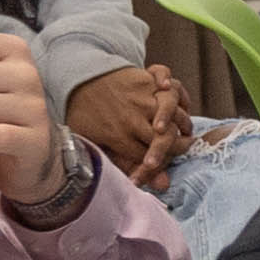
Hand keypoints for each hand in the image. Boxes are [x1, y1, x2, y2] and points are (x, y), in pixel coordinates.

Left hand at [66, 62, 191, 190]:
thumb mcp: (94, 142)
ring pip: (174, 114)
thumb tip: (152, 183)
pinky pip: (171, 89)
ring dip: (184, 124)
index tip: (163, 167)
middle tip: (183, 148)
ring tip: (186, 131)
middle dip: (177, 149)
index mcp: (118, 136)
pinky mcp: (146, 80)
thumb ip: (122, 164)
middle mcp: (134, 117)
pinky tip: (181, 102)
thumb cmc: (82, 112)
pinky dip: (179, 93)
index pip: (148, 159)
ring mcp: (142, 98)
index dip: (158, 166)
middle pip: (166, 139)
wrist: (74, 76)